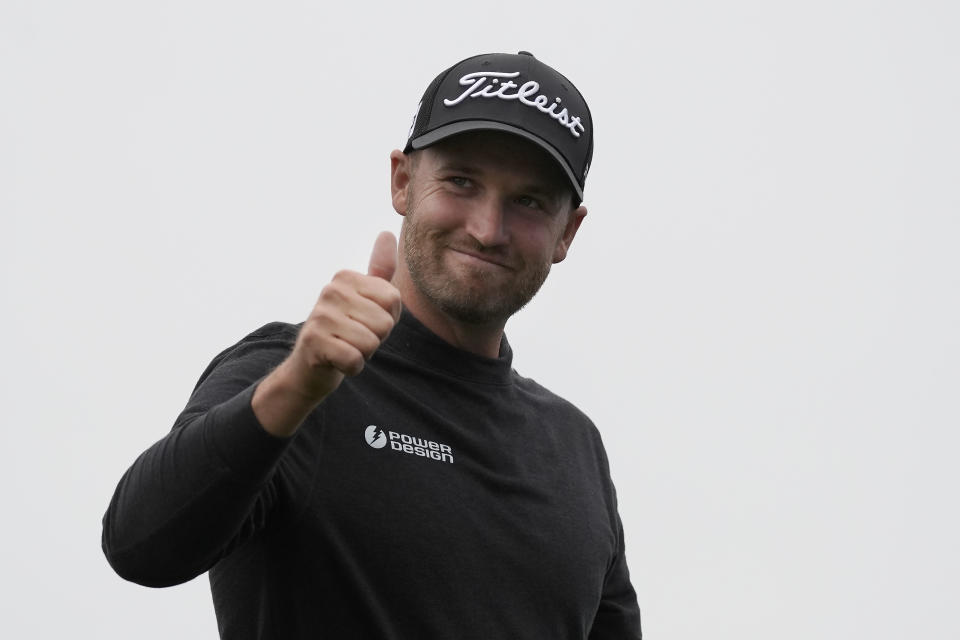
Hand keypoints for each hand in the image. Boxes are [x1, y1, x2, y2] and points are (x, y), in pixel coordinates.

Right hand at [253, 232, 400, 435]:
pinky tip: (337, 361)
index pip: (393, 299)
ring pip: (371, 342)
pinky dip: (352, 368)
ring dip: (363, 353)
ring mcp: (319, 315)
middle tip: (353, 337)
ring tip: (346, 347)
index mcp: (345, 277)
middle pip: (384, 322)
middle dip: (375, 338)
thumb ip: (380, 270)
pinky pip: (355, 360)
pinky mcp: (314, 342)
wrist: (310, 366)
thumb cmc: (345, 330)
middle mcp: (330, 290)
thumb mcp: (365, 299)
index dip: (387, 317)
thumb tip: (388, 233)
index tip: (365, 320)